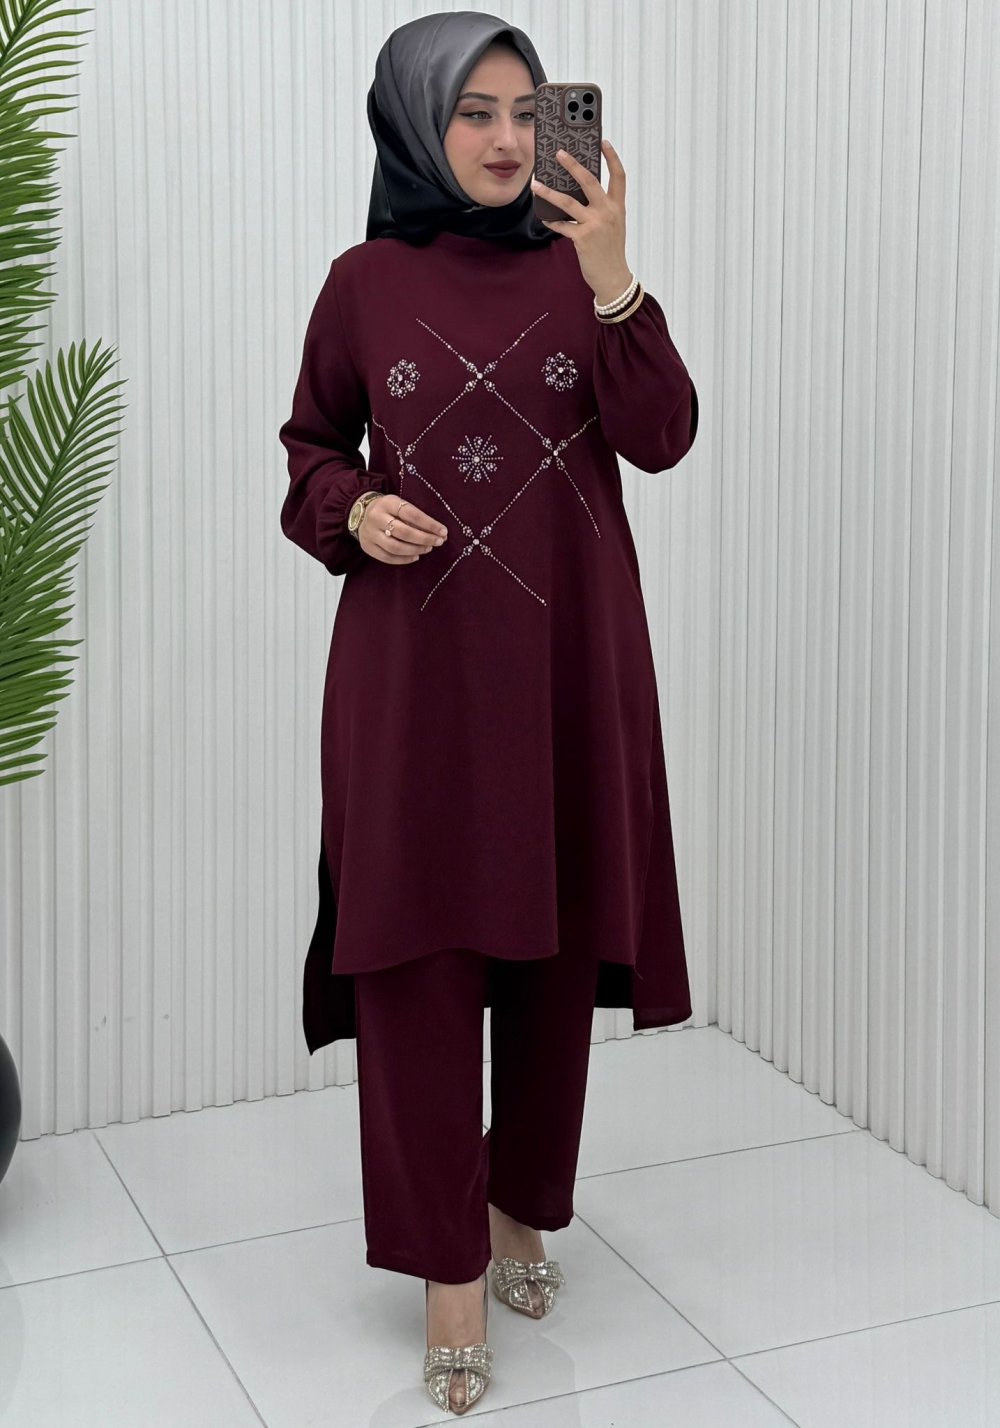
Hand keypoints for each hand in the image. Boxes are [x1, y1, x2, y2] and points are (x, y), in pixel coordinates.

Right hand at [358, 494, 447, 563]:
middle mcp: (377, 517)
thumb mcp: (400, 505)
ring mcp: (370, 533)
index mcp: (388, 503)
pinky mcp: (368, 547)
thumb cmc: (388, 510)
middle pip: (404, 532)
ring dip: (416, 550)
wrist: (360, 513)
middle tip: (438, 542)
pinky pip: (388, 557)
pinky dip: (404, 559)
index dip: (430, 524)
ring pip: (395, 547)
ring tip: (428, 548)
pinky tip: (415, 556)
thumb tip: (440, 534)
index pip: (412, 514)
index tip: (443, 532)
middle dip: (425, 539)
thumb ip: (417, 518)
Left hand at [530, 139, 630, 302]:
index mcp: (617, 207)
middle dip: (573, 165)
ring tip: (536, 185)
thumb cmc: (611, 252)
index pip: (619, 176)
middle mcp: (607, 212)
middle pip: (590, 181)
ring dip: (549, 192)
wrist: (613, 278)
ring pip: (568, 202)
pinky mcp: (583, 238)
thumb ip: (602, 209)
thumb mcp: (613, 226)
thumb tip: (579, 195)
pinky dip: (551, 220)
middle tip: (560, 153)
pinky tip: (543, 216)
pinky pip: (562, 225)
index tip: (603, 142)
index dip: (612, 157)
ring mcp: (595, 224)